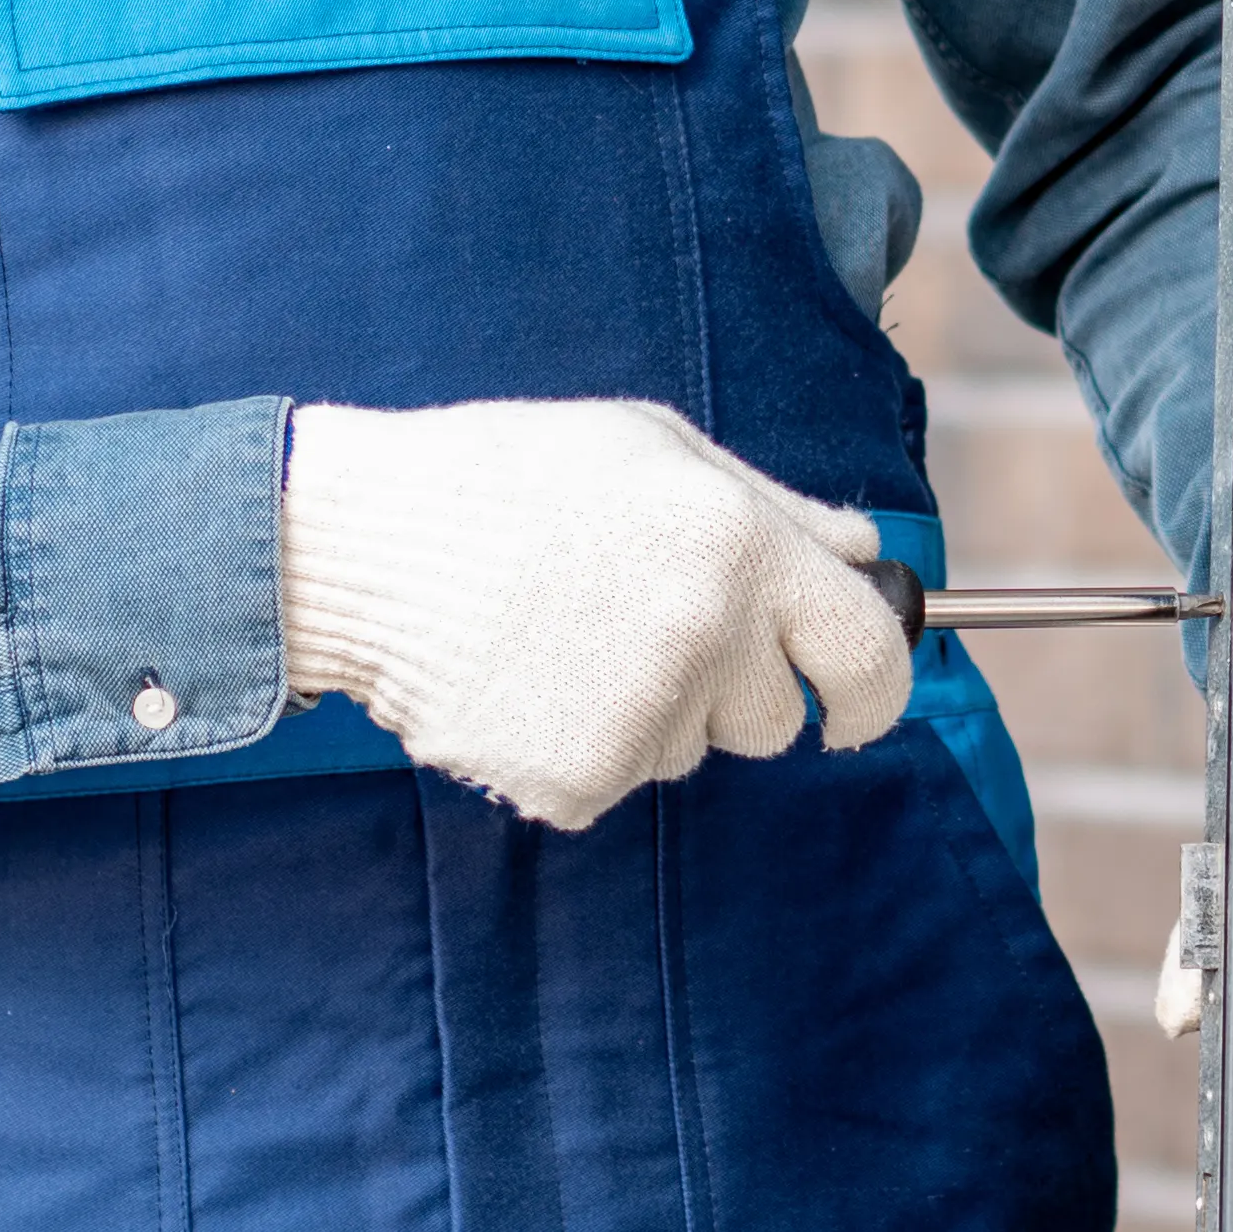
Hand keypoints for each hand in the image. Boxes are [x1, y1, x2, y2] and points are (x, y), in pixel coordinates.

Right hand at [275, 400, 912, 831]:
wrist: (359, 543)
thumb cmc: (509, 480)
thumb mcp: (654, 448)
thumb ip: (775, 508)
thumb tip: (865, 555)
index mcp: (739, 544)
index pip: (868, 654)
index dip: (873, 692)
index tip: (851, 707)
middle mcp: (706, 633)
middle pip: (772, 719)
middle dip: (727, 690)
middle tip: (632, 627)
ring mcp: (640, 714)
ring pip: (687, 751)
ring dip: (644, 713)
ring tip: (557, 637)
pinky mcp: (576, 780)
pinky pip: (611, 783)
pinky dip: (573, 750)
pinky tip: (520, 682)